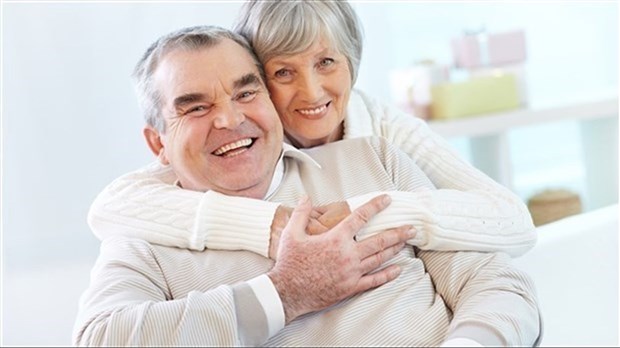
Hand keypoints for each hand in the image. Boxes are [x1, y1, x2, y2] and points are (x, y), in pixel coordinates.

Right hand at [267, 194, 413, 322]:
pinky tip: (397, 270)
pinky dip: (387, 275)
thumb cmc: (289, 263)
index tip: (387, 199)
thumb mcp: (291, 234)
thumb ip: (301, 214)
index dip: (376, 206)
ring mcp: (351, 272)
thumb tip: (305, 197)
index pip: (360, 217)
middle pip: (379, 240)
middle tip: (412, 227)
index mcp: (336, 239)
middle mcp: (348, 255)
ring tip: (406, 242)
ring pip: (379, 258)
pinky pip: (373, 281)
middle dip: (398, 232)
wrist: (287, 292)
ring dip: (394, 249)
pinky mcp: (350, 287)